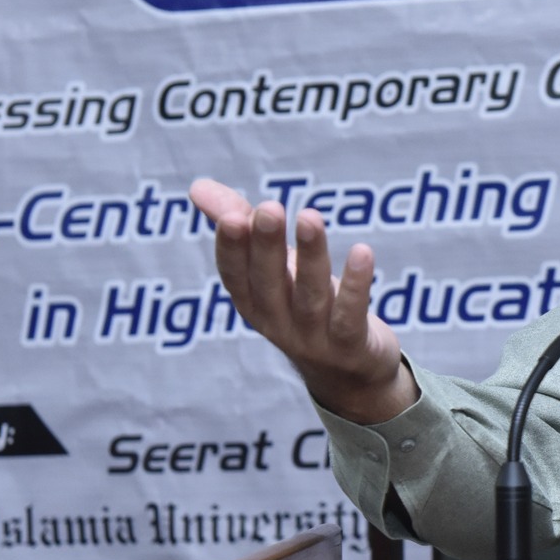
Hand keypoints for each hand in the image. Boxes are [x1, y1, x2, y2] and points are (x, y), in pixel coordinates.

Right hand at [188, 178, 416, 425]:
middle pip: (269, 283)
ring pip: (310, 296)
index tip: (234, 217)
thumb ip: (237, 223)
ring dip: (310, 257)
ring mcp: (313, 338)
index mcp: (253, 302)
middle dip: (267, 246)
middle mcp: (278, 322)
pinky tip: (363, 252)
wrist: (349, 373)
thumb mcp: (271, 266)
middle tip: (270, 207)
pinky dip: (355, 286)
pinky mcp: (350, 345)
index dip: (232, 250)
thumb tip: (197, 186)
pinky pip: (350, 316)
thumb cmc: (302, 303)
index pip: (235, 276)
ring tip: (311, 218)